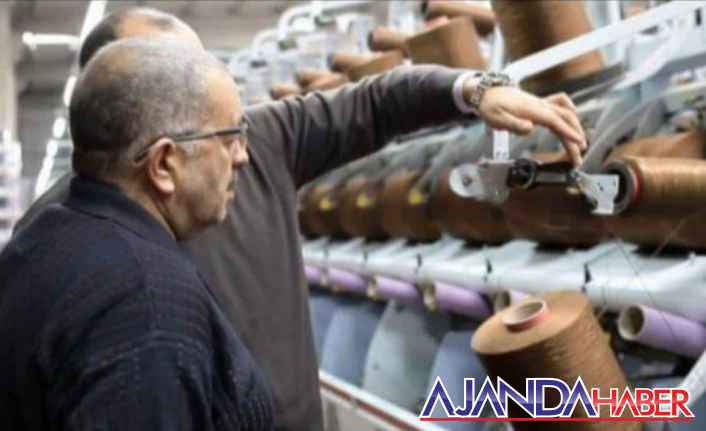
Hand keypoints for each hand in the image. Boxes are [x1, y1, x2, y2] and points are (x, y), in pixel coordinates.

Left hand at [471, 85, 587, 165]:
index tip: (579, 142)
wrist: (486, 92)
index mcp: (532, 109)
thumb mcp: (497, 119)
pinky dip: (569, 112)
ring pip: (565, 112)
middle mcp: (540, 104)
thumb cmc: (490, 106)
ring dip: (575, 126)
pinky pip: (560, 104)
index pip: (555, 120)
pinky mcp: (539, 104)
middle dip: (575, 136)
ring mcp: (541, 103)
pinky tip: (573, 118)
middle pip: (564, 118)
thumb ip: (514, 124)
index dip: (568, 131)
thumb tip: (530, 128)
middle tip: (578, 156)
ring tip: (579, 143)